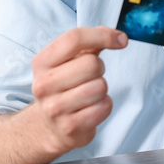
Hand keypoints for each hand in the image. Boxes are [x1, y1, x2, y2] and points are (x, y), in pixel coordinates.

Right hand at [28, 26, 127, 158]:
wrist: (50, 126)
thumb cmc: (65, 85)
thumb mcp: (69, 61)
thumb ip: (90, 43)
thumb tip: (119, 36)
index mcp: (42, 62)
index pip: (74, 38)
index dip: (103, 35)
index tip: (121, 39)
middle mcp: (44, 85)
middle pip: (91, 64)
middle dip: (100, 68)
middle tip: (91, 77)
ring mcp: (55, 108)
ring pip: (100, 86)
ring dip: (102, 89)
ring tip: (89, 94)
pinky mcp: (70, 127)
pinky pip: (104, 107)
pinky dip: (105, 105)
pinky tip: (92, 108)